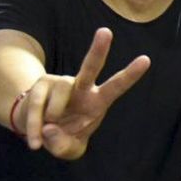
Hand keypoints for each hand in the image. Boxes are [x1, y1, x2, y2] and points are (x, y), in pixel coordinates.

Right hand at [17, 28, 150, 157]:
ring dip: (53, 116)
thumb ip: (64, 145)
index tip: (146, 59)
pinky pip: (37, 105)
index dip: (130, 75)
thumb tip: (50, 128)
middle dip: (98, 50)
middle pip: (90, 67)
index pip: (116, 86)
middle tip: (106, 32)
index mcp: (97, 101)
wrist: (37, 131)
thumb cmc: (62, 137)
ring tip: (49, 132)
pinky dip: (34, 127)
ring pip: (60, 93)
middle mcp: (81, 88)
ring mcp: (61, 83)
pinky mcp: (42, 84)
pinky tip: (35, 142)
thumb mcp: (69, 149)